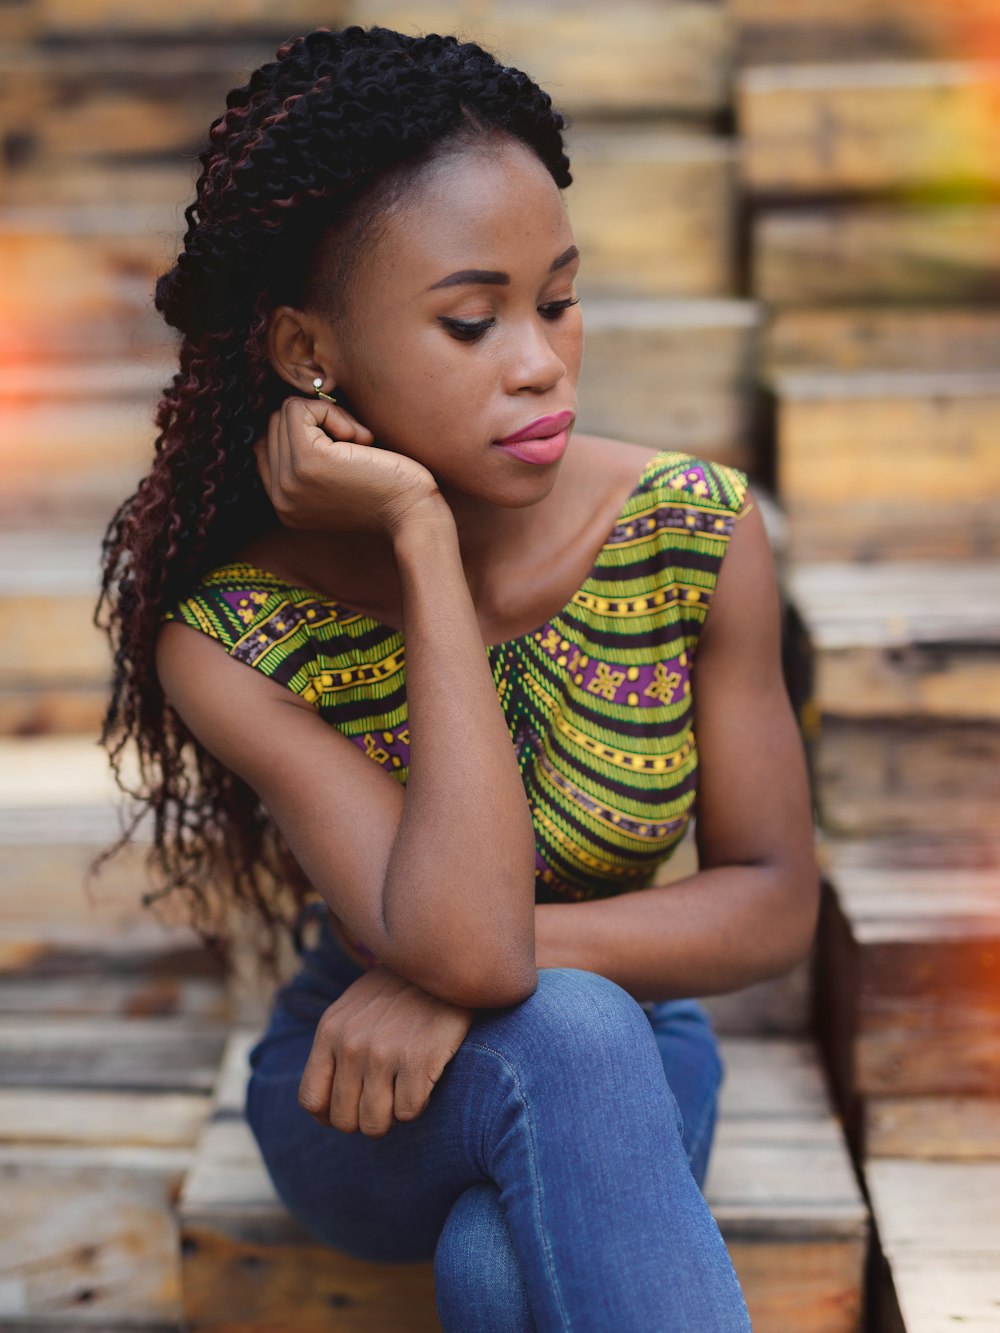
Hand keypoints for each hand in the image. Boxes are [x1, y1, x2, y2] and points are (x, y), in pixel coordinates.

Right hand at [253, 395, 444, 539]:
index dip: (306, 433)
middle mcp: (278, 497)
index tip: (344, 449)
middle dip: (317, 423)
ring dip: (328, 417)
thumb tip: (293, 409)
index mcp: (283, 504)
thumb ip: (307, 460)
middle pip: (275, 425)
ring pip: (286, 413)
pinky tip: (360, 439)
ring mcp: (289, 479)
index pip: (268, 444)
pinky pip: (298, 408)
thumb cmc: (388, 491)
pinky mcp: (305, 460)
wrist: (414, 514)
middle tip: (358, 446)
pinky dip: (332, 412)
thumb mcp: (336, 480)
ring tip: (359, 444)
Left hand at [298, 964, 475, 1136]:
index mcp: (331, 1031)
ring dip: (391, 1116)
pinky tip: (424, 1080)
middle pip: (344, 1120)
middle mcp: (351, 1044)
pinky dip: (417, 1105)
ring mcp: (383, 1053)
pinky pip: (408, 1112)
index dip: (330, 1116)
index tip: (352, 1109)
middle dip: (366, 1117)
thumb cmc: (400, 991)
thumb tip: (324, 1105)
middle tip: (385, 1098)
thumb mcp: (355, 1009)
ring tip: (403, 1091)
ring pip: (375, 1124)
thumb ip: (336, 1046)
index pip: (311, 1100)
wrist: (444, 961)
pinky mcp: (418, 1060)